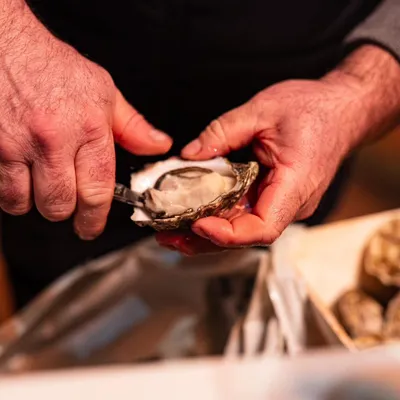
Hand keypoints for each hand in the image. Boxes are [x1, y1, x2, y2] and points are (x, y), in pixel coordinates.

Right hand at [0, 7, 171, 238]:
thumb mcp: (104, 93)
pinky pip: (2, 192)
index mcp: (89, 129)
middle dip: (66, 211)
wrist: (7, 45)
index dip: (94, 219)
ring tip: (43, 184)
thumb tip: (158, 146)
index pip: (97, 191)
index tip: (91, 227)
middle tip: (68, 201)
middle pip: (60, 205)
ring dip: (37, 203)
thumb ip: (133, 127)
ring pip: (28, 204)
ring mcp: (18, 145)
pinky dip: (13, 193)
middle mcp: (54, 140)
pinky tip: (22, 177)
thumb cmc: (56, 69)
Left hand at [157, 46, 399, 254]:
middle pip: (245, 235)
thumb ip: (222, 132)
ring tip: (170, 231)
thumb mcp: (263, 110)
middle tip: (166, 235)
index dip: (228, 234)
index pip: (263, 228)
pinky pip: (244, 215)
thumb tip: (188, 155)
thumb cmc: (313, 109)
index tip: (197, 224)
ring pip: (241, 229)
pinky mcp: (274, 198)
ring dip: (206, 233)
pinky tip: (193, 214)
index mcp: (295, 185)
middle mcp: (291, 204)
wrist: (341, 111)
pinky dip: (217, 217)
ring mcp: (282, 204)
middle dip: (204, 239)